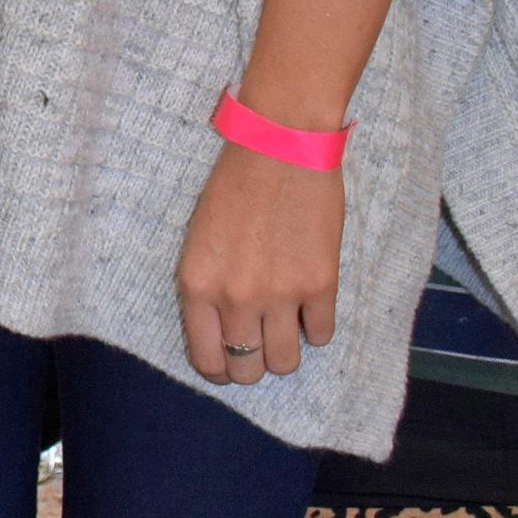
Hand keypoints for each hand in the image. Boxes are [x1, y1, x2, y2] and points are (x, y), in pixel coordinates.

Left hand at [176, 144, 343, 382]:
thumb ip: (208, 288)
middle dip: (252, 364)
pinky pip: (321, 335)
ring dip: (285, 352)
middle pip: (246, 370)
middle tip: (260, 344)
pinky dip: (316, 327)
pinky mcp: (320, 285)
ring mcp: (279, 295)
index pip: (206, 360)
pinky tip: (310, 306)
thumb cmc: (234, 185)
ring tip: (286, 328)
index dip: (219, 369)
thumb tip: (223, 332)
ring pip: (285, 363)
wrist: (278, 146)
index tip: (229, 360)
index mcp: (197, 286)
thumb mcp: (200, 240)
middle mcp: (235, 299)